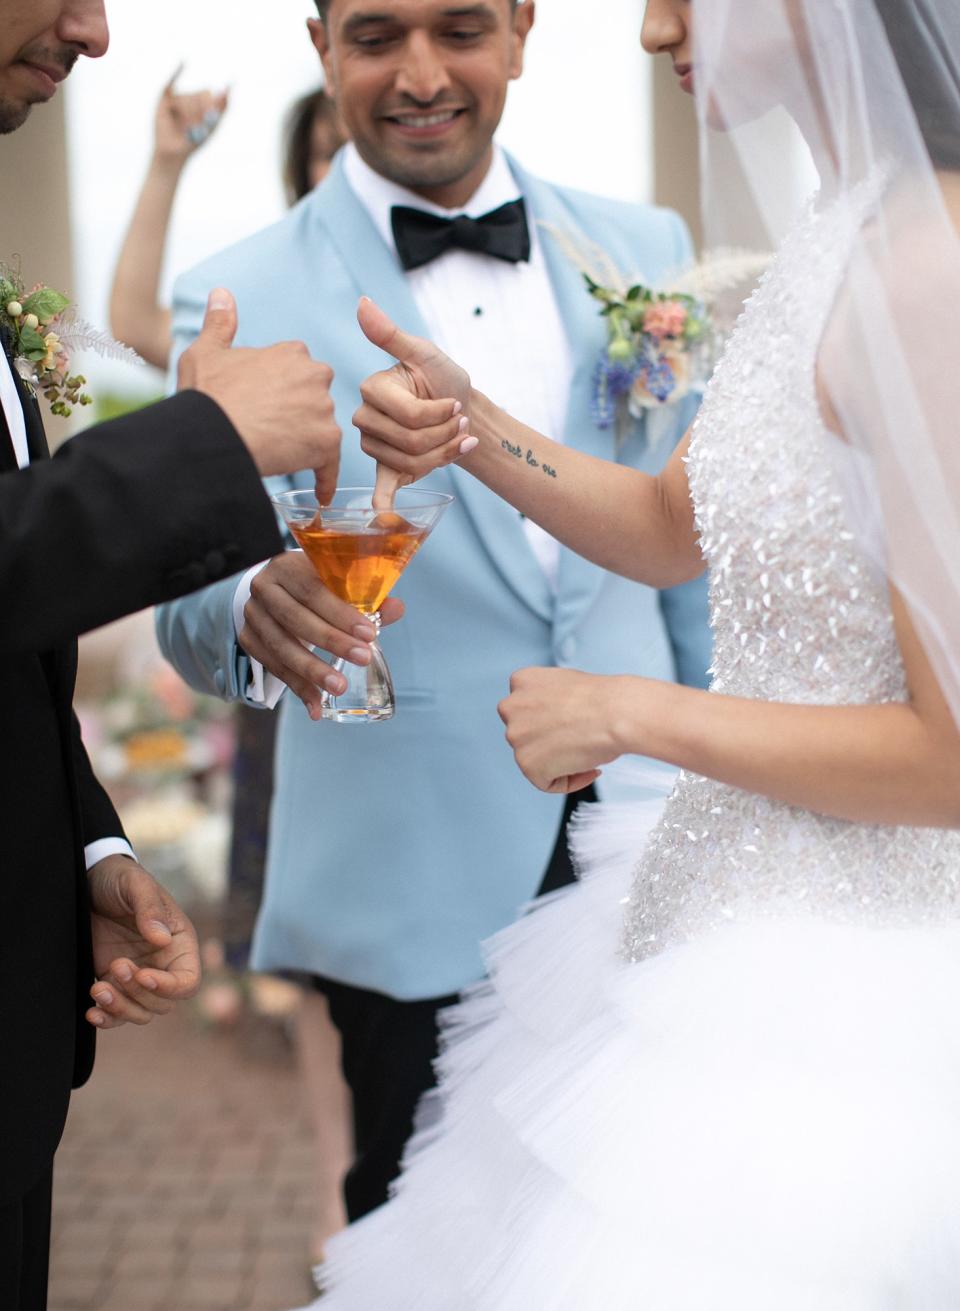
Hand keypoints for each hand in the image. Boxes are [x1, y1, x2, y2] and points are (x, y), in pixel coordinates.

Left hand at [86, 855, 201, 1029]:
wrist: (91, 879)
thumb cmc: (121, 878)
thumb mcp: (136, 885)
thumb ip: (150, 909)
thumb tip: (161, 939)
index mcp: (178, 943)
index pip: (187, 981)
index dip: (169, 987)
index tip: (142, 975)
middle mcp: (162, 964)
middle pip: (163, 1003)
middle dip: (137, 993)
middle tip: (116, 965)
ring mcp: (137, 975)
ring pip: (140, 1012)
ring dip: (120, 1008)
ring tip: (98, 989)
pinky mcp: (113, 981)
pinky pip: (117, 1012)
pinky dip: (106, 1018)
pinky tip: (91, 1011)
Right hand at [153, 65, 227, 164]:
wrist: (173, 153)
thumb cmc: (193, 143)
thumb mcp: (211, 128)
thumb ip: (222, 109)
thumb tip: (229, 90)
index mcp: (202, 103)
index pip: (208, 94)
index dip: (208, 105)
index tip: (209, 115)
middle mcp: (190, 98)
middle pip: (199, 94)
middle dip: (199, 111)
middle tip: (194, 125)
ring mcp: (177, 98)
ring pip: (186, 98)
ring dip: (187, 114)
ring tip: (182, 125)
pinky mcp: (164, 99)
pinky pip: (170, 83)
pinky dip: (176, 72)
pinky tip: (183, 62)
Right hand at [177, 288, 341, 504]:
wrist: (213, 435)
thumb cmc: (207, 395)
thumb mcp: (206, 351)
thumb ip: (220, 323)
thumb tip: (222, 293)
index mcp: (292, 353)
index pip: (299, 370)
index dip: (282, 389)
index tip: (267, 403)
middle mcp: (315, 376)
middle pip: (316, 399)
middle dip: (300, 413)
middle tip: (273, 430)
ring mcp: (323, 410)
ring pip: (322, 430)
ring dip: (308, 442)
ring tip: (281, 455)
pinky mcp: (326, 444)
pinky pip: (330, 466)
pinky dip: (326, 479)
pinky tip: (320, 494)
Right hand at [240, 552, 404, 718]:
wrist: (276, 591)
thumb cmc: (315, 586)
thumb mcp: (337, 583)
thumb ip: (366, 596)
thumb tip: (396, 608)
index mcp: (288, 566)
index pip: (313, 589)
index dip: (340, 613)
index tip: (369, 633)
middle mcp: (264, 588)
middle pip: (295, 618)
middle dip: (331, 642)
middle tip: (362, 659)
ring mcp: (253, 615)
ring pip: (281, 647)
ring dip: (311, 671)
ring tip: (340, 687)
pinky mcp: (248, 639)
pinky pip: (273, 668)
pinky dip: (297, 688)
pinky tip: (316, 706)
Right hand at [353, 298, 477, 486]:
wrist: (462, 408)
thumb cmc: (444, 377)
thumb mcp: (424, 353)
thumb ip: (391, 334)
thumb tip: (362, 302)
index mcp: (372, 389)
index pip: (411, 417)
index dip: (441, 414)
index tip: (455, 401)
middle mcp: (366, 418)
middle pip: (413, 443)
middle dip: (446, 435)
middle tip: (459, 422)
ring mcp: (374, 446)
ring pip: (412, 464)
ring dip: (445, 454)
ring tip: (456, 439)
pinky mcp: (386, 468)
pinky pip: (381, 487)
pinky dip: (383, 504)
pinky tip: (385, 519)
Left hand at [498, 667, 636, 793]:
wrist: (616, 712)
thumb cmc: (604, 699)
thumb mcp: (567, 686)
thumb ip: (549, 703)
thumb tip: (551, 726)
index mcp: (521, 681)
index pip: (525, 709)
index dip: (549, 721)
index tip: (570, 726)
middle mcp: (510, 707)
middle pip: (525, 735)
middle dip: (549, 741)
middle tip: (579, 742)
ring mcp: (516, 737)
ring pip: (534, 759)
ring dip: (559, 762)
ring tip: (588, 754)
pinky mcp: (527, 764)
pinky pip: (545, 782)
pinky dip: (569, 781)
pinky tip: (590, 769)